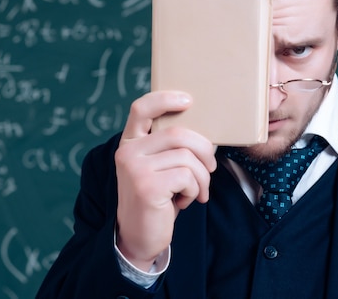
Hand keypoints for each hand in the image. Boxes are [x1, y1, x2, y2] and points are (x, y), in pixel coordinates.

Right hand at [115, 91, 216, 270]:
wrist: (139, 237)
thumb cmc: (157, 199)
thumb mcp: (158, 167)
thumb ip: (169, 147)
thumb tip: (205, 133)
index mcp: (129, 143)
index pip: (142, 108)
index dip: (165, 98)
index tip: (188, 100)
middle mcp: (127, 152)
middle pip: (179, 134)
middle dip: (204, 151)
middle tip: (210, 168)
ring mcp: (135, 169)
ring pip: (188, 158)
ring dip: (202, 178)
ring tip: (195, 191)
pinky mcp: (147, 186)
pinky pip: (188, 177)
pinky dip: (195, 190)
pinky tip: (185, 201)